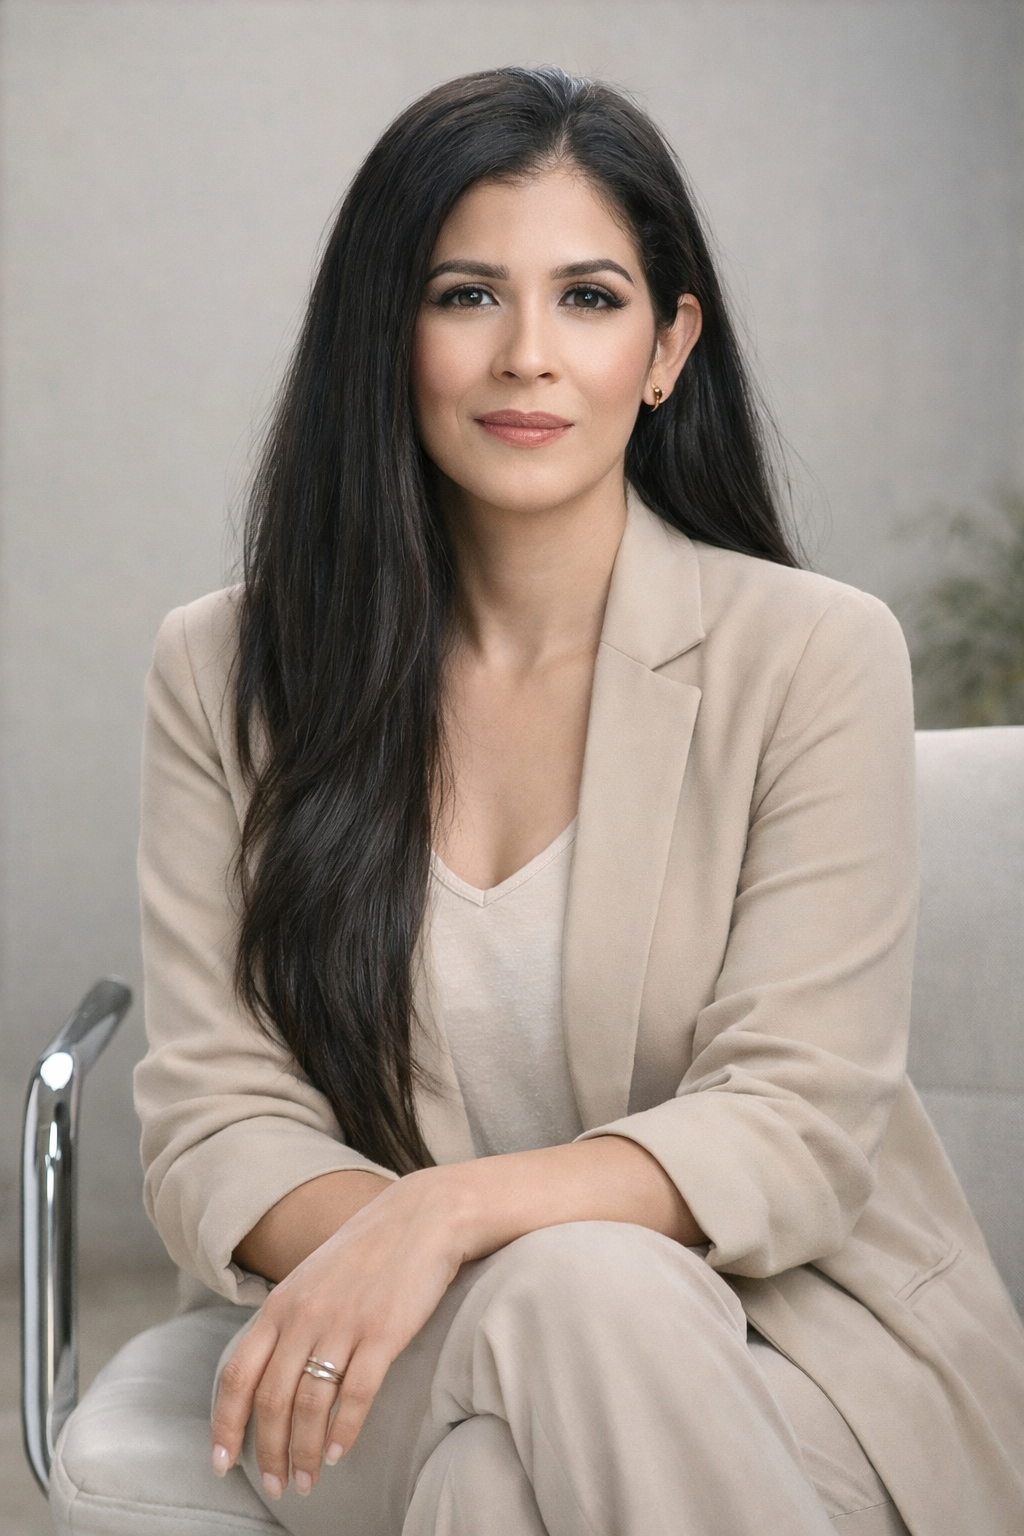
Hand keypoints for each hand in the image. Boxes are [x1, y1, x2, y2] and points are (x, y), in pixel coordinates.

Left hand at [210, 1167, 470, 1498]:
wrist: (423, 1216)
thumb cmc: (369, 1250)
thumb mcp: (313, 1278)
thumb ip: (288, 1318)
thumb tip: (269, 1370)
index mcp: (280, 1304)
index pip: (237, 1375)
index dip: (224, 1424)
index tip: (220, 1462)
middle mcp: (304, 1316)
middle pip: (270, 1400)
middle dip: (267, 1452)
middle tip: (275, 1485)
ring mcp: (342, 1324)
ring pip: (309, 1406)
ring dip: (303, 1452)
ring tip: (307, 1480)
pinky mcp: (383, 1332)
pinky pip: (355, 1395)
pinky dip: (343, 1432)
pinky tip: (338, 1454)